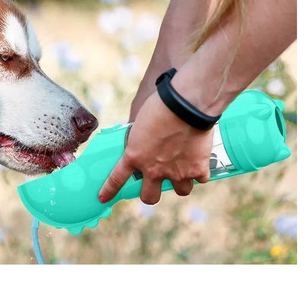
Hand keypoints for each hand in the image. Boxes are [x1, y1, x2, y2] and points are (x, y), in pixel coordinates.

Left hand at [98, 91, 212, 204]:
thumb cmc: (160, 106)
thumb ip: (139, 138)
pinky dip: (201, 171)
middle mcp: (154, 170)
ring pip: (180, 191)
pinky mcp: (198, 169)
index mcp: (134, 156)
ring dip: (181, 182)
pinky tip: (200, 160)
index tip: (103, 198)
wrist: (186, 105)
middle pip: (150, 197)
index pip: (117, 179)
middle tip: (155, 182)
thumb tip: (142, 141)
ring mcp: (176, 172)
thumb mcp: (140, 122)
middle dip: (151, 193)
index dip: (109, 190)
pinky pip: (201, 179)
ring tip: (184, 169)